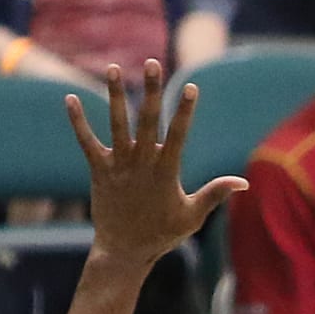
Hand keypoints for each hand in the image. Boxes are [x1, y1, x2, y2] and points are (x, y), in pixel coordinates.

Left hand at [66, 60, 247, 268]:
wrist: (124, 251)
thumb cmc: (162, 234)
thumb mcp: (193, 216)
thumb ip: (215, 194)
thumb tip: (244, 182)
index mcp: (166, 172)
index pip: (178, 135)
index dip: (185, 111)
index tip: (191, 88)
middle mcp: (142, 163)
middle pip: (147, 120)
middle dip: (151, 90)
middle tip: (153, 63)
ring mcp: (119, 165)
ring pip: (117, 124)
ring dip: (114, 95)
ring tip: (114, 68)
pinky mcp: (99, 171)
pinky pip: (86, 142)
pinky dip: (78, 122)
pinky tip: (70, 98)